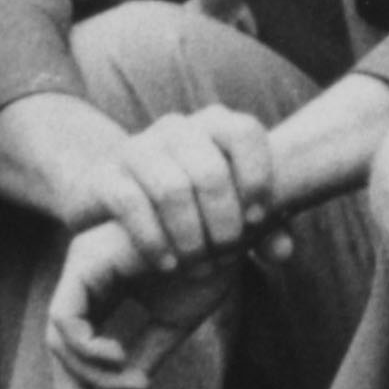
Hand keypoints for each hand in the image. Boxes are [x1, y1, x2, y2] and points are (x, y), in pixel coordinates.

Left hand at [43, 212, 243, 388]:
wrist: (236, 225)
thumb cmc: (211, 265)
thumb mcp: (174, 322)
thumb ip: (145, 354)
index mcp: (104, 288)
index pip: (75, 348)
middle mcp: (86, 277)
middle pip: (60, 348)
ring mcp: (82, 267)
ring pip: (58, 339)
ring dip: (85, 375)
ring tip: (126, 387)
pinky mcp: (85, 264)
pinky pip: (65, 320)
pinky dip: (85, 349)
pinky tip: (117, 360)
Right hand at [87, 103, 278, 278]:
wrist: (118, 200)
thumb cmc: (194, 204)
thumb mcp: (232, 211)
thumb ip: (266, 228)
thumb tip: (284, 252)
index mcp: (214, 123)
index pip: (244, 131)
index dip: (256, 176)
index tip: (257, 219)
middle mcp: (177, 128)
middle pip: (210, 171)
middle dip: (223, 221)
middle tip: (226, 254)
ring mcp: (138, 147)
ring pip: (171, 190)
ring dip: (190, 236)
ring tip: (199, 265)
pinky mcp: (105, 175)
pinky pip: (131, 204)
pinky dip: (154, 240)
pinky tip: (168, 264)